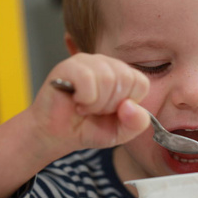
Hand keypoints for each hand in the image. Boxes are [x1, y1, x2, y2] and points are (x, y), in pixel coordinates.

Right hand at [29, 52, 149, 152]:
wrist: (56, 135)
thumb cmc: (87, 128)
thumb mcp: (120, 133)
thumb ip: (136, 123)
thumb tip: (131, 106)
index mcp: (122, 75)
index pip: (141, 83)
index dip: (127, 104)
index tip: (111, 112)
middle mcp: (106, 64)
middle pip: (125, 79)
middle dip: (110, 105)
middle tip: (95, 110)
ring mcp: (87, 62)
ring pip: (107, 78)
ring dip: (96, 104)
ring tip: (84, 107)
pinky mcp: (68, 66)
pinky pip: (87, 78)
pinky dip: (84, 99)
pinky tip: (76, 102)